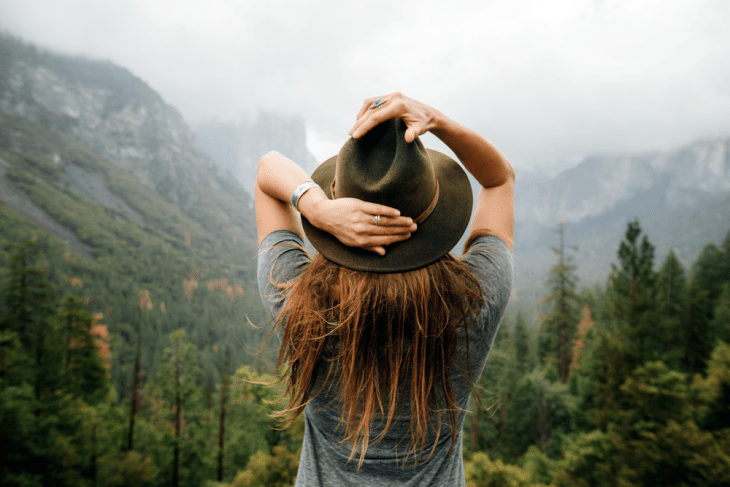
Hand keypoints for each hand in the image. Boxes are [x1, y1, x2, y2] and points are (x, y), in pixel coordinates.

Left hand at [299, 192, 416, 255]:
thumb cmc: (339, 230)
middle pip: (387, 230)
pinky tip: (397, 212)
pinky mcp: (359, 206)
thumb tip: (384, 252)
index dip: (397, 238)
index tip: (408, 236)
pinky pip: (376, 209)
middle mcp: (362, 230)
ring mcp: (360, 217)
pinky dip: (388, 211)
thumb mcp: (352, 242)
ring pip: (384, 220)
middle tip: (414, 228)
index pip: (384, 240)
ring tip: (410, 221)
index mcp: (361, 241)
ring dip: (399, 221)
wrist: (325, 215)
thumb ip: (368, 247)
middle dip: (402, 230)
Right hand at [348, 92, 437, 142]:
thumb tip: (408, 139)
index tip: (355, 136)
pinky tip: (362, 119)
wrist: (428, 113)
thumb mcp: (419, 129)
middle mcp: (393, 97)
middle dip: (359, 123)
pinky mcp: (389, 95)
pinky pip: (373, 101)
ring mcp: (391, 95)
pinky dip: (365, 110)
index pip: (376, 117)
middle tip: (350, 134)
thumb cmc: (423, 123)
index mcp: (399, 106)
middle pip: (370, 111)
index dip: (364, 127)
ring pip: (369, 104)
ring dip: (360, 115)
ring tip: (354, 128)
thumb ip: (413, 133)